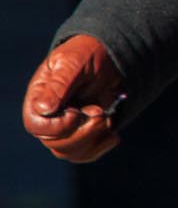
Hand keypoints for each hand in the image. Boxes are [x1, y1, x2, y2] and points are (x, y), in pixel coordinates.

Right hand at [21, 35, 125, 162]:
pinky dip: (102, 145)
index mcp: (40, 98)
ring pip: (71, 152)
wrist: (111, 57)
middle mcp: (49, 116)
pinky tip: (112, 131)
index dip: (58, 126)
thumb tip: (43, 108)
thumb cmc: (89, 54)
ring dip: (93, 138)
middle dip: (82, 132)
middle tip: (100, 112)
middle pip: (55, 144)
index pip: (36, 126)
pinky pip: (86, 153)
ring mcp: (65, 127)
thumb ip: (60, 84)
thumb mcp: (75, 62)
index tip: (77, 112)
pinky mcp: (83, 134)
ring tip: (105, 117)